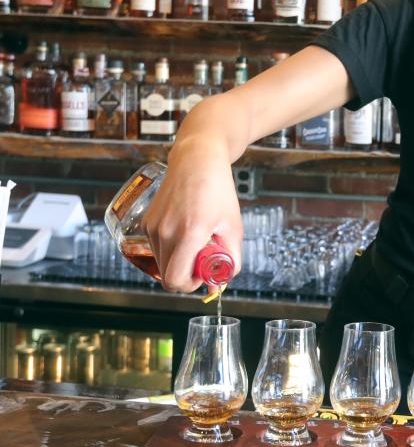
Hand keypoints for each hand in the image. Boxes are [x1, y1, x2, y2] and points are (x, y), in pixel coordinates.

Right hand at [143, 138, 242, 292]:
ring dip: (178, 261)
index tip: (203, 275)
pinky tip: (185, 231)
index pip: (176, 280)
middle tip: (203, 258)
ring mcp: (152, 227)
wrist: (197, 160)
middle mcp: (165, 231)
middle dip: (186, 275)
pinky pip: (156, 248)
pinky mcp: (146, 223)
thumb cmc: (217, 190)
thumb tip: (220, 282)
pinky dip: (170, 248)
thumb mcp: (233, 227)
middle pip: (166, 276)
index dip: (190, 286)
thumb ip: (231, 259)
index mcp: (189, 233)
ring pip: (161, 263)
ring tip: (196, 241)